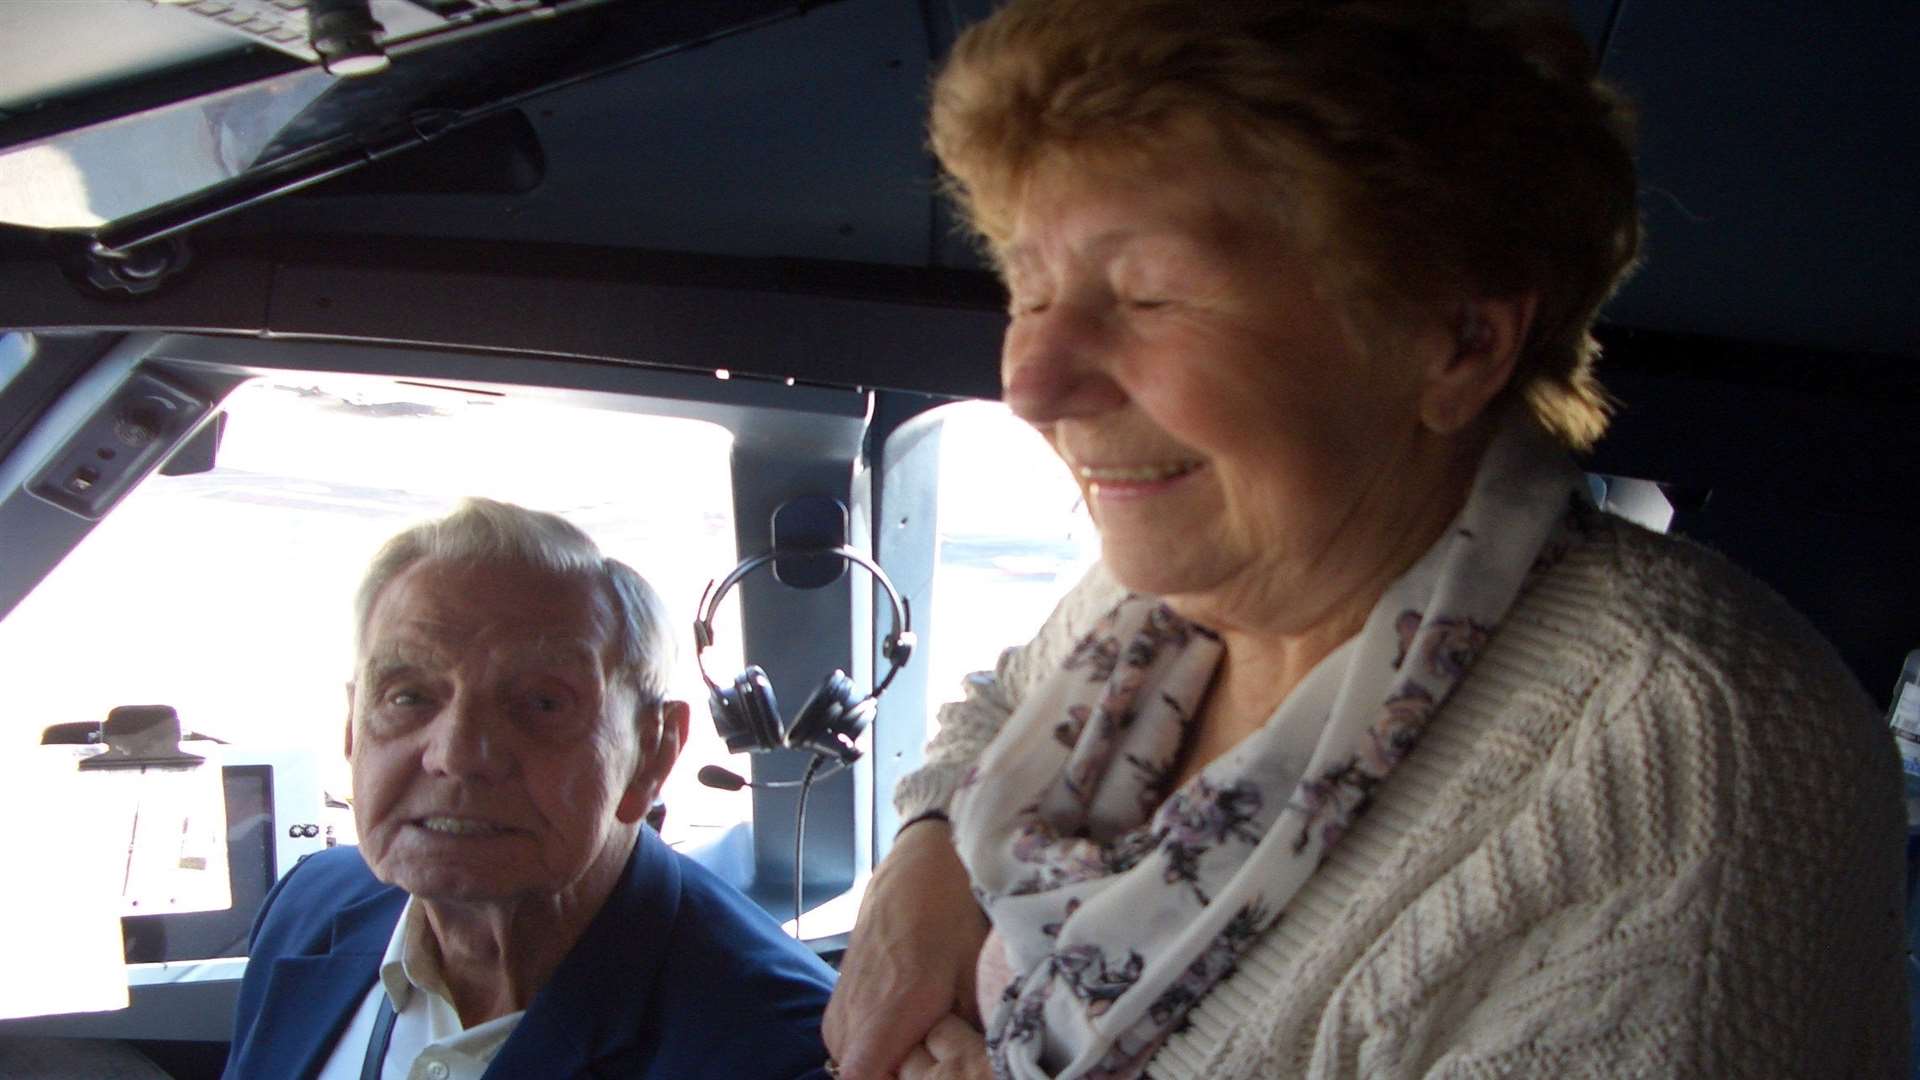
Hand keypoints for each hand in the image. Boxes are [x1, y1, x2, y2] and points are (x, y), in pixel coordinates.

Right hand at [824, 820, 987, 1078]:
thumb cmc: (953, 912)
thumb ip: (970, 1033)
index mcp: (889, 1012)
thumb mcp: (976, 973)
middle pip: (862, 1076)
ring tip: (926, 1038)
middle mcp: (854, 1014)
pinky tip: (911, 1023)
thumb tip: (980, 1066)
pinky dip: (877, 1043)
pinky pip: (851, 1042)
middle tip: (937, 1054)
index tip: (932, 1073)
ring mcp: (842, 1005)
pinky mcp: (840, 997)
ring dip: (888, 1060)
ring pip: (855, 1062)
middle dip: (898, 1074)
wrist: (920, 862)